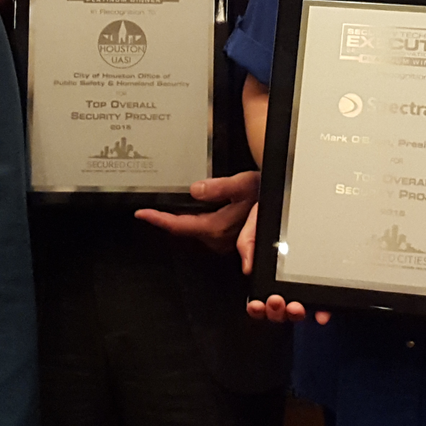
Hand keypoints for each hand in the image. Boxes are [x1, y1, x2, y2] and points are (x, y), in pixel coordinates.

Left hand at [135, 171, 259, 257]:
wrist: (282, 201)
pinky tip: (188, 213)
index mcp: (219, 227)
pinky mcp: (229, 239)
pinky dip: (192, 222)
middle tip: (147, 212)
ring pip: (194, 232)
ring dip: (179, 222)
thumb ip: (220, 187)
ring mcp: (224, 241)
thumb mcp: (244, 183)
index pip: (182, 226)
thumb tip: (197, 190)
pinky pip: (204, 231)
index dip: (160, 220)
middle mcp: (220, 239)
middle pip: (185, 230)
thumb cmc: (265, 191)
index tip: (142, 214)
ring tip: (162, 212)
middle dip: (167, 221)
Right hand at [235, 197, 329, 324]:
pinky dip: (322, 309)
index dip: (258, 308)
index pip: (260, 300)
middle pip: (279, 310)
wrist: (290, 196)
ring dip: (296, 314)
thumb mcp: (254, 225)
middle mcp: (284, 282)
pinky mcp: (320, 280)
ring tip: (296, 306)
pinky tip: (322, 312)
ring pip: (299, 310)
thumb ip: (247, 244)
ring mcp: (302, 283)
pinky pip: (321, 300)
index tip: (259, 304)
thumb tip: (248, 268)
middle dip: (277, 312)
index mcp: (266, 273)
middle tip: (278, 302)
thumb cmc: (271, 212)